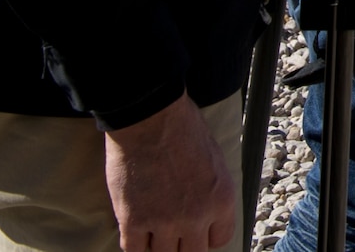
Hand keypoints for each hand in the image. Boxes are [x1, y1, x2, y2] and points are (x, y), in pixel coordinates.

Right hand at [103, 94, 235, 251]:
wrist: (150, 116)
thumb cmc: (182, 127)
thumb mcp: (214, 159)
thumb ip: (212, 191)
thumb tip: (206, 210)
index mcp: (221, 199)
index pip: (219, 239)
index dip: (205, 236)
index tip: (195, 231)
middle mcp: (197, 216)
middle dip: (182, 243)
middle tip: (172, 231)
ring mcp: (164, 221)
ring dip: (157, 243)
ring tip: (152, 227)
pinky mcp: (133, 220)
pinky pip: (134, 250)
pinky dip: (134, 243)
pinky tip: (134, 229)